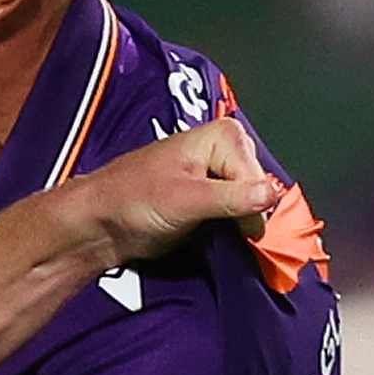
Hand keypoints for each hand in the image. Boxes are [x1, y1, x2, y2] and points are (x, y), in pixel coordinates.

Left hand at [47, 120, 280, 267]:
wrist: (102, 221)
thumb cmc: (134, 200)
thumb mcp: (186, 199)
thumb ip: (230, 198)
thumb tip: (271, 195)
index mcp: (224, 135)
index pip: (260, 179)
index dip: (252, 209)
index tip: (238, 232)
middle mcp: (228, 148)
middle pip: (261, 190)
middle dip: (248, 215)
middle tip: (220, 231)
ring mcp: (222, 172)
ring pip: (254, 204)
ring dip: (243, 225)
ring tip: (218, 235)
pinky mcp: (216, 196)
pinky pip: (241, 213)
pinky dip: (237, 229)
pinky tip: (223, 238)